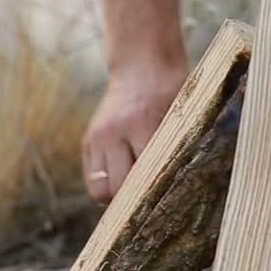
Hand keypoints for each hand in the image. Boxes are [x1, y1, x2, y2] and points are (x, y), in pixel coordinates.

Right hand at [82, 58, 188, 203]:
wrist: (142, 66)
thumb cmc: (170, 92)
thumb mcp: (181, 116)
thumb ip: (175, 149)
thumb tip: (182, 189)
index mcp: (141, 125)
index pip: (142, 177)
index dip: (152, 196)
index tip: (164, 205)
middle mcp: (113, 133)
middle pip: (116, 188)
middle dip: (132, 199)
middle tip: (149, 198)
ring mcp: (96, 137)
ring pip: (99, 189)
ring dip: (115, 194)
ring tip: (133, 188)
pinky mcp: (87, 141)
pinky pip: (92, 177)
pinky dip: (106, 182)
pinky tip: (122, 175)